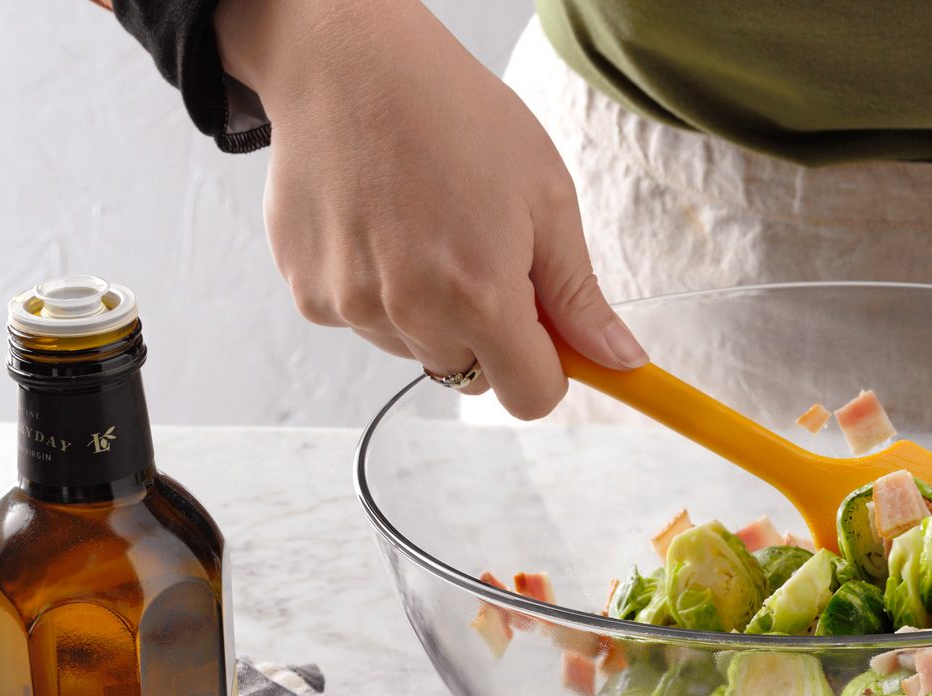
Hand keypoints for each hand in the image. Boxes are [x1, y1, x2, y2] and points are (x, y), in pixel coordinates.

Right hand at [215, 0, 645, 416]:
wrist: (348, 62)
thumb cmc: (454, 115)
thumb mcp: (545, 197)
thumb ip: (579, 295)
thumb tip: (622, 360)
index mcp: (479, 296)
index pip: (530, 397)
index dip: (549, 369)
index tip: (549, 334)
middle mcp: (410, 313)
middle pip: (474, 375)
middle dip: (489, 331)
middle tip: (481, 250)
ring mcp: (351, 306)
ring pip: (416, 349)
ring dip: (430, 311)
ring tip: (425, 227)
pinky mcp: (309, 293)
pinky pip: (365, 320)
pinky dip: (379, 289)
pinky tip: (382, 226)